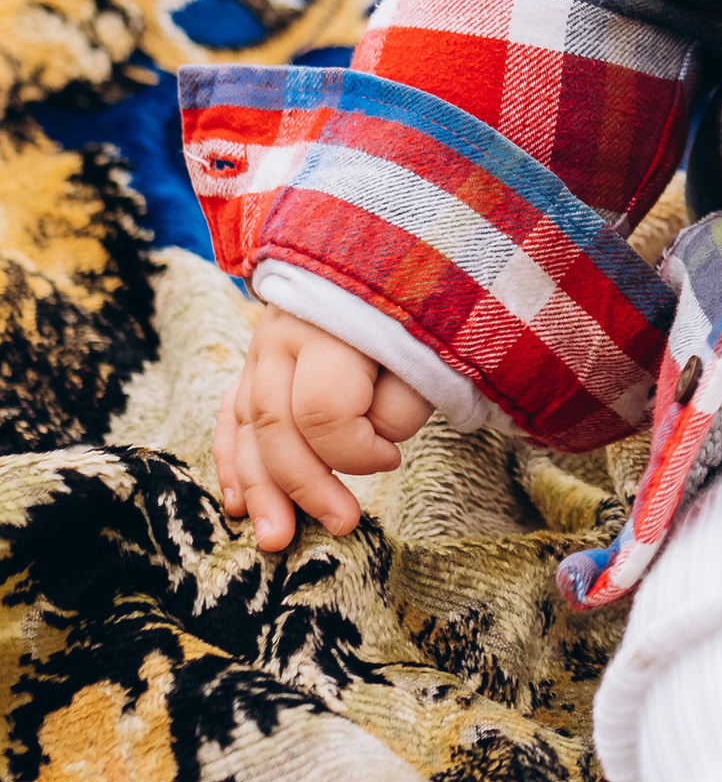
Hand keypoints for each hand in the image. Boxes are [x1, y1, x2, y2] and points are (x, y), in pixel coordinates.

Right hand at [216, 309, 433, 551]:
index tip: (395, 458)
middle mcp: (282, 334)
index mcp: (328, 326)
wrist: (401, 244)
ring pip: (245, 425)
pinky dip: (233, 458)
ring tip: (275, 538)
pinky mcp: (257, 358)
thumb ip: (402, 398)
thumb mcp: (430, 342)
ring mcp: (262, 345)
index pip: (323, 412)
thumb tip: (371, 440)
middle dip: (303, 486)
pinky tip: (236, 502)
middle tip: (340, 526)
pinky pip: (232, 413)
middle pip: (274, 426)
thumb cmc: (425, 300)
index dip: (358, 450)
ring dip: (258, 487)